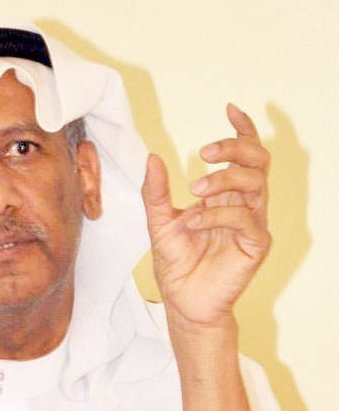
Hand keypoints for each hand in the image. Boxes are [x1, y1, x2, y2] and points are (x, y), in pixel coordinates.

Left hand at [141, 104, 270, 328]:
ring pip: (256, 183)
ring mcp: (252, 224)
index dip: (243, 130)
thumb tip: (153, 157)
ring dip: (223, 180)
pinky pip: (246, 218)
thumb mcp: (159, 222)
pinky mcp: (255, 245)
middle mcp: (243, 205)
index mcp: (225, 196)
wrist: (183, 302)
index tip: (230, 108)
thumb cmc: (176, 263)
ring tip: (194, 193)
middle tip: (205, 152)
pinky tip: (195, 222)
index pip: (244, 156)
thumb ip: (156, 192)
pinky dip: (218, 214)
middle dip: (234, 148)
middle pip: (257, 161)